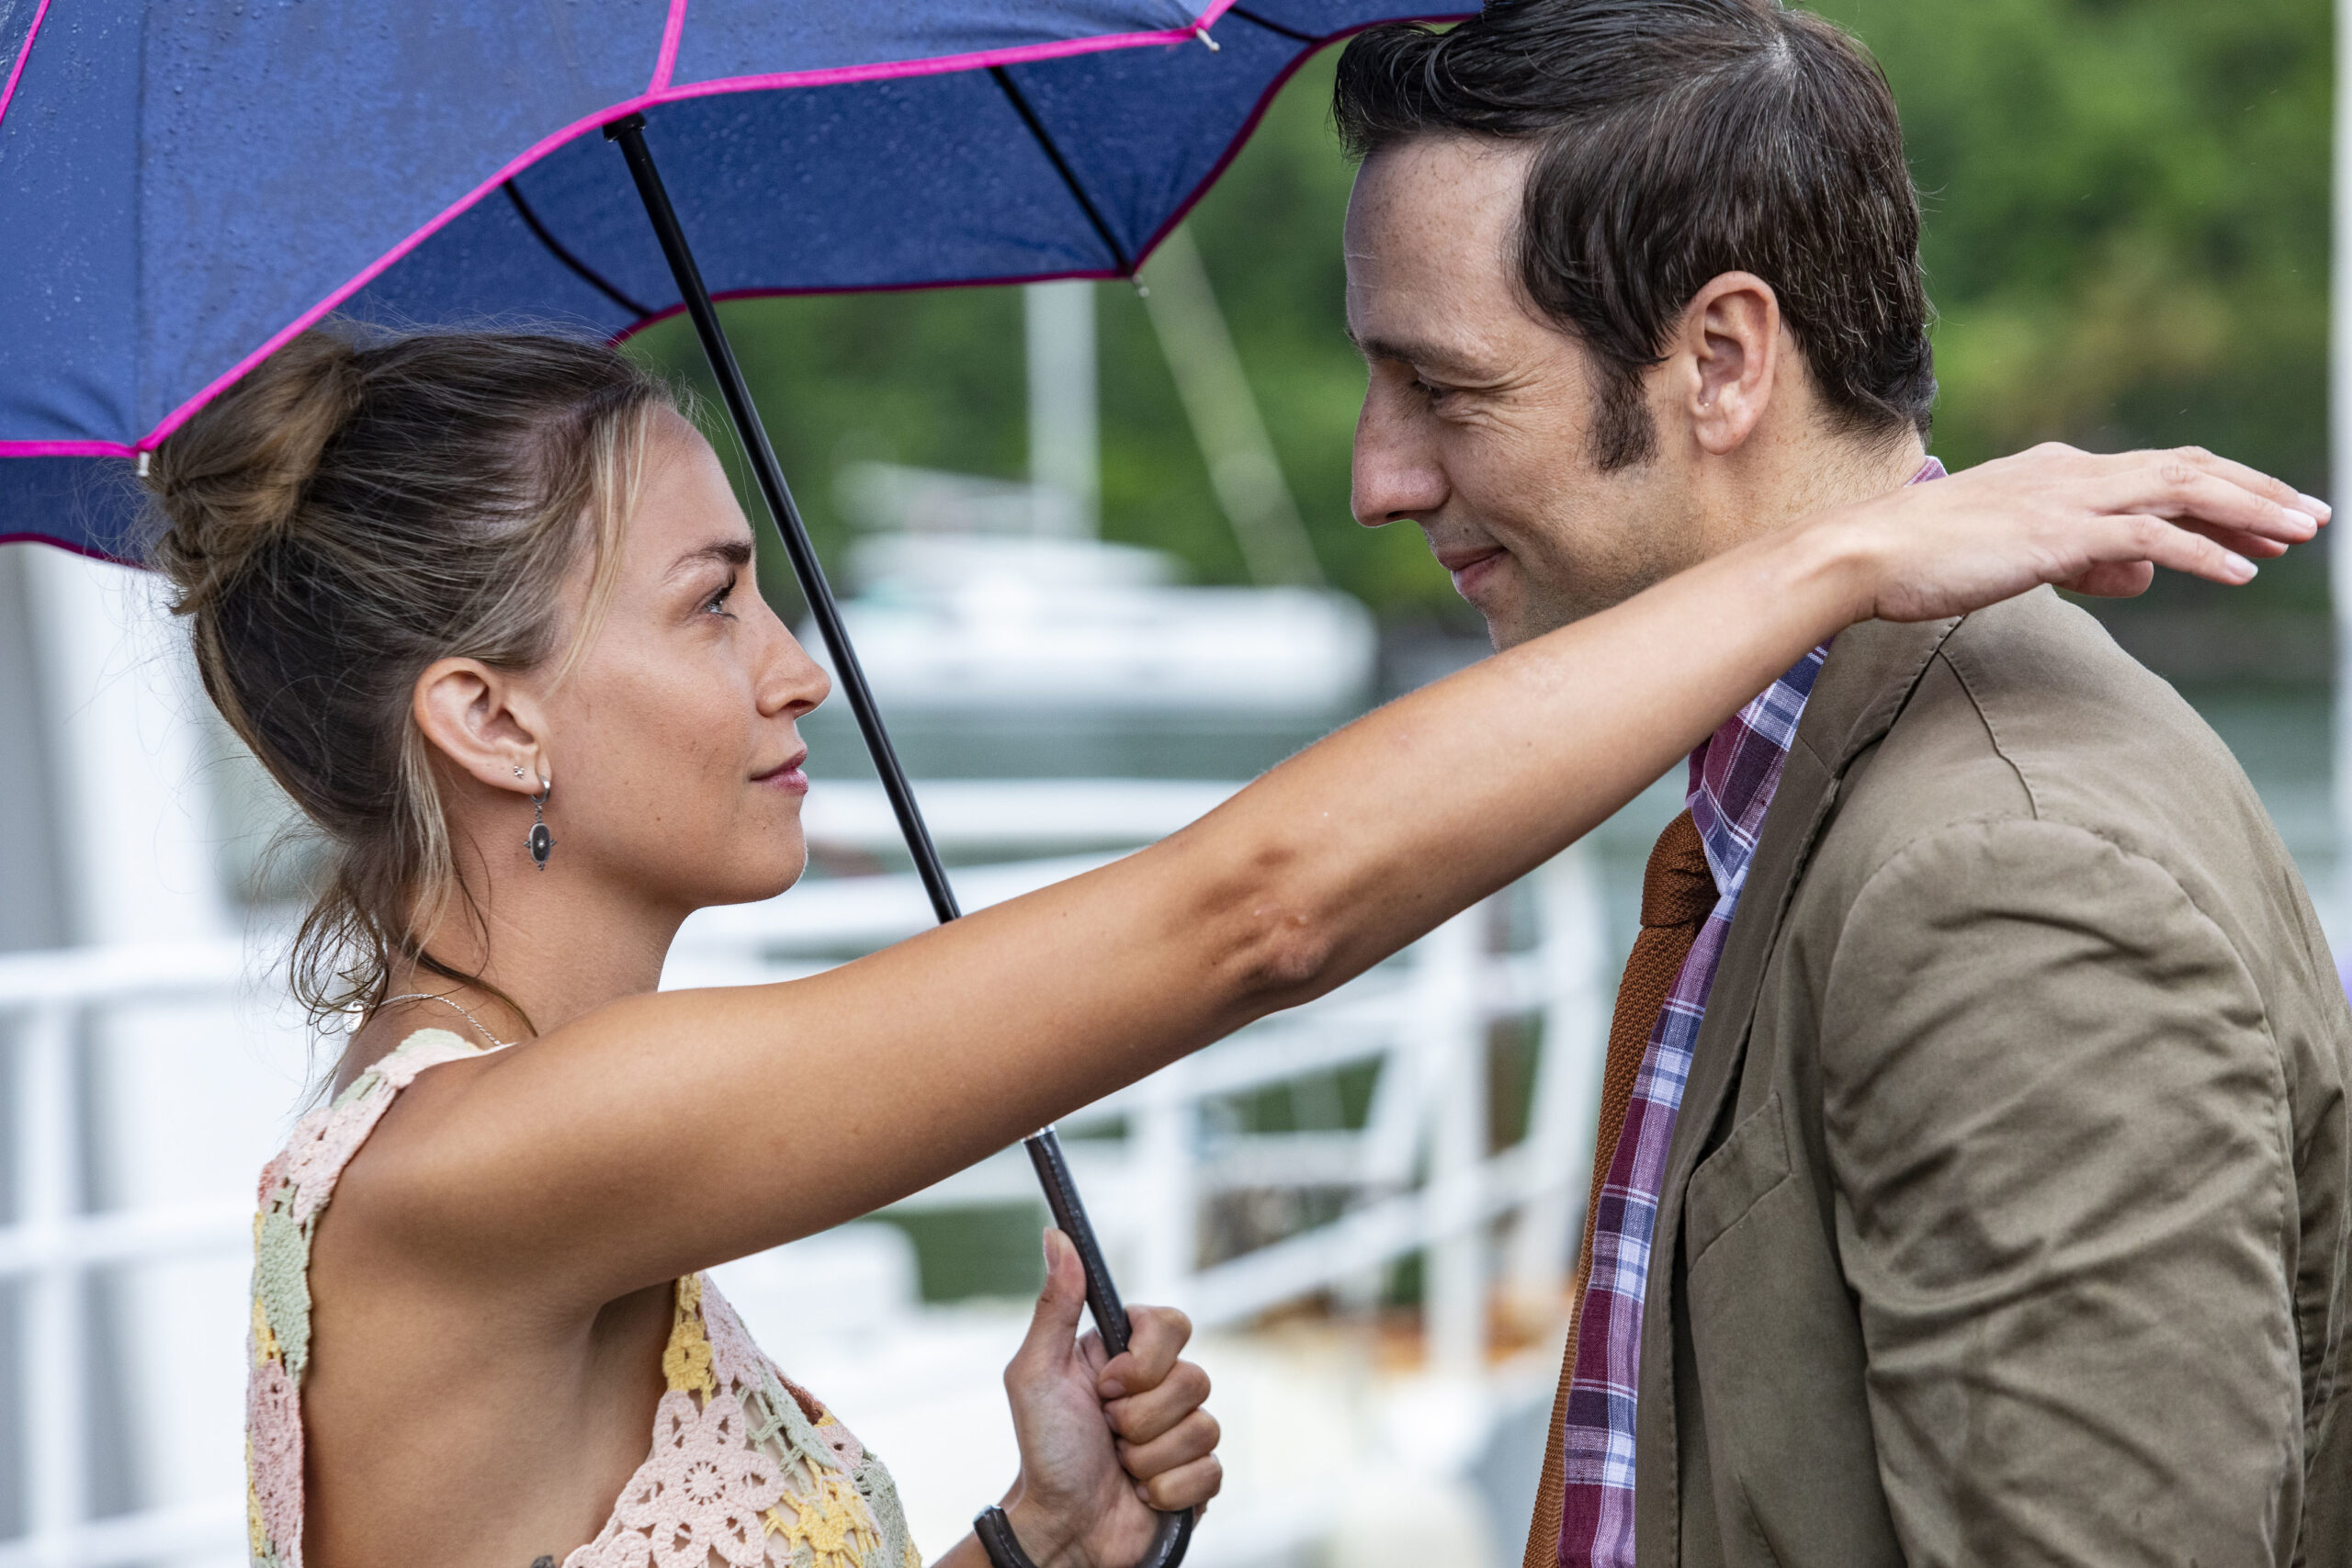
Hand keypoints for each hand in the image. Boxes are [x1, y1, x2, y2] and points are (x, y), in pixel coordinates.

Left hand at [993, 1229, 1220, 1567]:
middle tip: (1105, 1432)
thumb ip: (1055, 1304)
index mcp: (1125, 1354)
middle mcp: (1160, 1387)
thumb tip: (1056, 1235)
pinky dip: (1167, 1489)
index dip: (1147, 1359)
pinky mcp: (1198, 1476)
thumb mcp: (1036, 1374)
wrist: (1061, 1530)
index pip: (1173, 1323)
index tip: (1107, 1384)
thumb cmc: (1043, 1452)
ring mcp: (1183, 1431)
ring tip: (1118, 1467)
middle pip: (1195, 1379)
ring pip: (1204, 1427)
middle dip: (1140, 1418)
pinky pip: (1211, 1471)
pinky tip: (1140, 1493)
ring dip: (1148, 1457)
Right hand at [1814, 443, 2325, 623]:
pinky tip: (2242, 573)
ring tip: (2299, 535)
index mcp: (2059, 471)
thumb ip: (2082, 560)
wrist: (1864, 554)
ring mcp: (2068, 499)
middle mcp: (2072, 472)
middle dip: (2257, 491)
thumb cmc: (1921, 560)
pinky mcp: (2059, 534)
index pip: (2159, 472)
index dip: (2222, 491)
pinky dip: (2203, 553)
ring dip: (2250, 512)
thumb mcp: (2013, 555)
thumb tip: (2140, 577)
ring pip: (2183, 492)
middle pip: (2187, 470)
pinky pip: (2151, 539)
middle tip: (2311, 516)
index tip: (2267, 519)